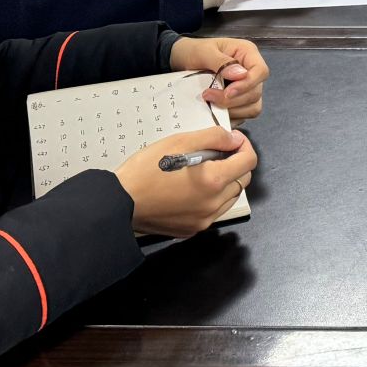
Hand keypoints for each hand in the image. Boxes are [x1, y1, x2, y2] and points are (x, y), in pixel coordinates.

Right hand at [115, 126, 257, 236]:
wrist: (118, 203)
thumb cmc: (145, 171)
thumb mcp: (179, 142)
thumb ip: (213, 137)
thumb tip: (234, 139)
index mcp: (213, 181)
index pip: (248, 162)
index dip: (244, 146)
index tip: (232, 140)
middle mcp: (212, 205)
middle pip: (242, 180)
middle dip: (236, 163)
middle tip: (215, 153)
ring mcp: (203, 220)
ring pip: (229, 197)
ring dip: (225, 182)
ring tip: (202, 170)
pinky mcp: (191, 230)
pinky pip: (213, 212)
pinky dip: (211, 198)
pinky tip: (192, 188)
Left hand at [170, 34, 271, 120]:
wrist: (180, 61)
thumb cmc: (193, 51)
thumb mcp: (204, 52)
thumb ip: (221, 62)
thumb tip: (240, 76)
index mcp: (247, 54)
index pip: (261, 71)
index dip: (248, 84)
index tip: (227, 91)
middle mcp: (251, 72)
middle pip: (256, 92)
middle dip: (233, 100)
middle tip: (208, 96)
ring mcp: (246, 88)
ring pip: (252, 107)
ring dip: (232, 110)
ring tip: (210, 105)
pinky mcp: (238, 102)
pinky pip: (242, 116)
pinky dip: (229, 117)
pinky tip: (213, 112)